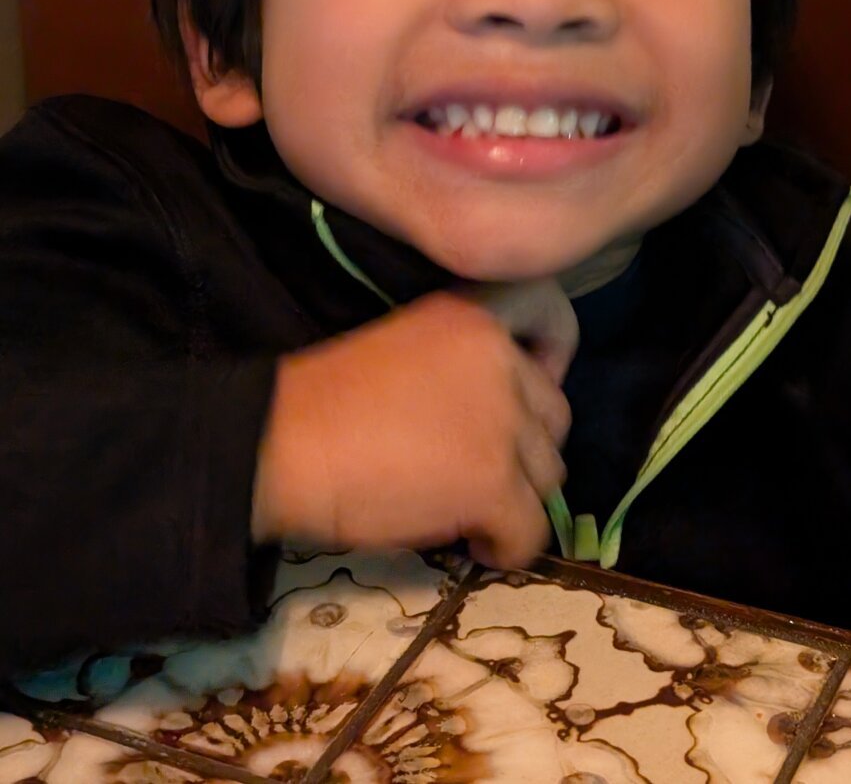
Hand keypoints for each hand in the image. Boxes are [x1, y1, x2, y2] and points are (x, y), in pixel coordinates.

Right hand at [251, 279, 577, 569]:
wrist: (282, 442)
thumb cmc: (326, 402)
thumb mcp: (409, 349)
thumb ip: (465, 367)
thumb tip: (510, 423)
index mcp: (476, 315)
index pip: (555, 326)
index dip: (549, 369)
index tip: (519, 407)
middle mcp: (500, 357)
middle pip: (555, 418)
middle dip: (525, 451)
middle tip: (478, 470)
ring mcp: (502, 421)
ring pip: (549, 476)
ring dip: (516, 498)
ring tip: (469, 512)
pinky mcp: (492, 481)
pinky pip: (532, 530)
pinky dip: (508, 548)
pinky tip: (473, 544)